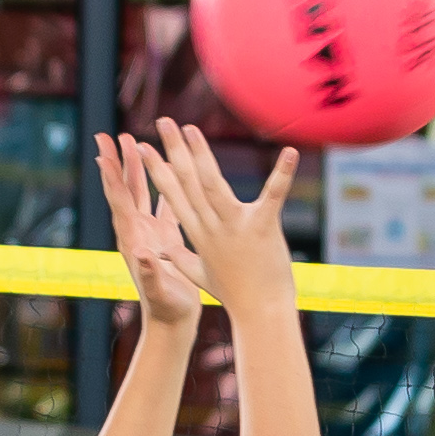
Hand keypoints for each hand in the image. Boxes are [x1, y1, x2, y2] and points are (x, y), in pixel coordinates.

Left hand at [93, 132, 201, 323]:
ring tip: (133, 141)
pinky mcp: (165, 238)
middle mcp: (137, 232)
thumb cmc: (167, 310)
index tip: (101, 152)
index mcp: (134, 239)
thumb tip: (141, 252)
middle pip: (124, 189)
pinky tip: (166, 168)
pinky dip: (162, 184)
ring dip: (136, 167)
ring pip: (140, 192)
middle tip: (108, 134)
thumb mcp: (160, 291)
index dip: (111, 177)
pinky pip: (162, 204)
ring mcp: (150, 233)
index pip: (120, 202)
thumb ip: (149, 272)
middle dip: (117, 162)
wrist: (172, 323)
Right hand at [152, 119, 297, 328]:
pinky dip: (283, 174)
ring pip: (213, 184)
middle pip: (187, 182)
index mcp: (198, 234)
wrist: (259, 314)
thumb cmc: (234, 295)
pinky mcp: (262, 228)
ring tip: (191, 128)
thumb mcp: (201, 276)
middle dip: (173, 149)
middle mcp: (211, 227)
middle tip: (163, 122)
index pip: (172, 196)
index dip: (157, 170)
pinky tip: (291, 152)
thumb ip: (182, 259)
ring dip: (201, 153)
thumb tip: (165, 250)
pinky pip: (273, 195)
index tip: (143, 147)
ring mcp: (235, 226)